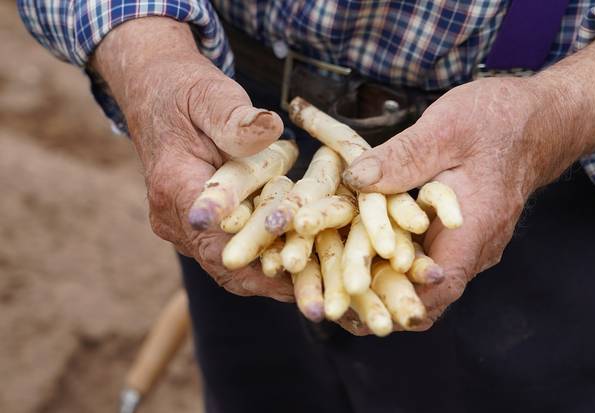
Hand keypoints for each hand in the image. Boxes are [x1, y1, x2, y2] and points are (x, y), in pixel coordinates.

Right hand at [92, 17, 292, 300]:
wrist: (159, 94)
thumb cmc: (186, 92)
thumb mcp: (211, 95)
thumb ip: (236, 117)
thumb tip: (269, 129)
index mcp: (175, 188)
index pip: (215, 236)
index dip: (256, 258)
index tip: (296, 274)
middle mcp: (177, 219)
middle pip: (227, 265)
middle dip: (273, 284)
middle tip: (319, 305)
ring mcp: (188, 228)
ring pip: (234, 267)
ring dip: (276, 281)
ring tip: (320, 297)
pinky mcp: (204, 228)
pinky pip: (238, 252)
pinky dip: (270, 262)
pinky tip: (308, 270)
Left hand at [341, 77, 551, 329]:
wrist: (535, 120)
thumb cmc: (498, 119)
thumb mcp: (448, 127)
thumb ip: (403, 155)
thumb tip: (356, 179)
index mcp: (476, 227)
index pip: (439, 287)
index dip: (395, 304)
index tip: (352, 309)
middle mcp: (474, 248)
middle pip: (423, 292)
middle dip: (376, 301)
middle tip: (329, 303)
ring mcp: (464, 244)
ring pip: (419, 280)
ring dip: (379, 284)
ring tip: (332, 284)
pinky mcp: (453, 235)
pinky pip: (421, 258)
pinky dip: (389, 262)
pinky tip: (353, 251)